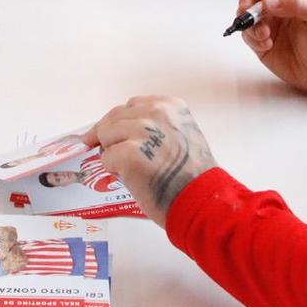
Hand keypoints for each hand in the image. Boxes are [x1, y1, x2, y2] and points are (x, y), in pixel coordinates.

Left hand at [86, 96, 218, 227]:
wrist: (200, 200)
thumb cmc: (191, 176)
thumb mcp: (181, 135)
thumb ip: (157, 127)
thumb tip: (124, 132)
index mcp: (170, 106)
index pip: (132, 106)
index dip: (121, 122)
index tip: (116, 134)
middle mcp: (156, 112)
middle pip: (115, 116)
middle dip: (109, 135)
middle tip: (107, 151)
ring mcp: (142, 131)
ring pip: (106, 134)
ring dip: (112, 152)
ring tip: (127, 168)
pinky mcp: (129, 153)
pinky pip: (106, 157)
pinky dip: (112, 169)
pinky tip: (129, 178)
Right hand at [236, 0, 306, 100]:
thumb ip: (297, 3)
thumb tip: (268, 0)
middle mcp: (274, 0)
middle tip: (250, 12)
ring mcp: (264, 18)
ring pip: (242, 8)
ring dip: (249, 21)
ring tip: (266, 36)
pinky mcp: (257, 38)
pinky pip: (245, 32)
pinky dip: (252, 38)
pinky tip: (268, 45)